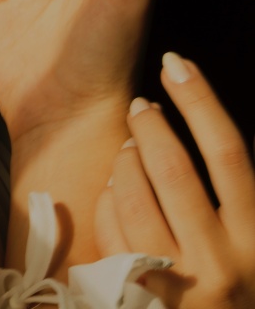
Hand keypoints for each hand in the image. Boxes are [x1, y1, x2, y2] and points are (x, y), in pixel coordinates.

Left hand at [95, 53, 254, 307]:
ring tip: (129, 149)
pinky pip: (109, 231)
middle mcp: (220, 262)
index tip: (176, 62)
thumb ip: (241, 192)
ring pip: (133, 196)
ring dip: (125, 160)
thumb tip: (208, 119)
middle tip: (140, 106)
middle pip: (172, 167)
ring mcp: (175, 286)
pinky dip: (107, 202)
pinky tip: (114, 193)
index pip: (226, 150)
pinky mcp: (135, 299)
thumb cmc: (238, 287)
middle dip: (150, 124)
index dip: (199, 98)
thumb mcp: (253, 242)